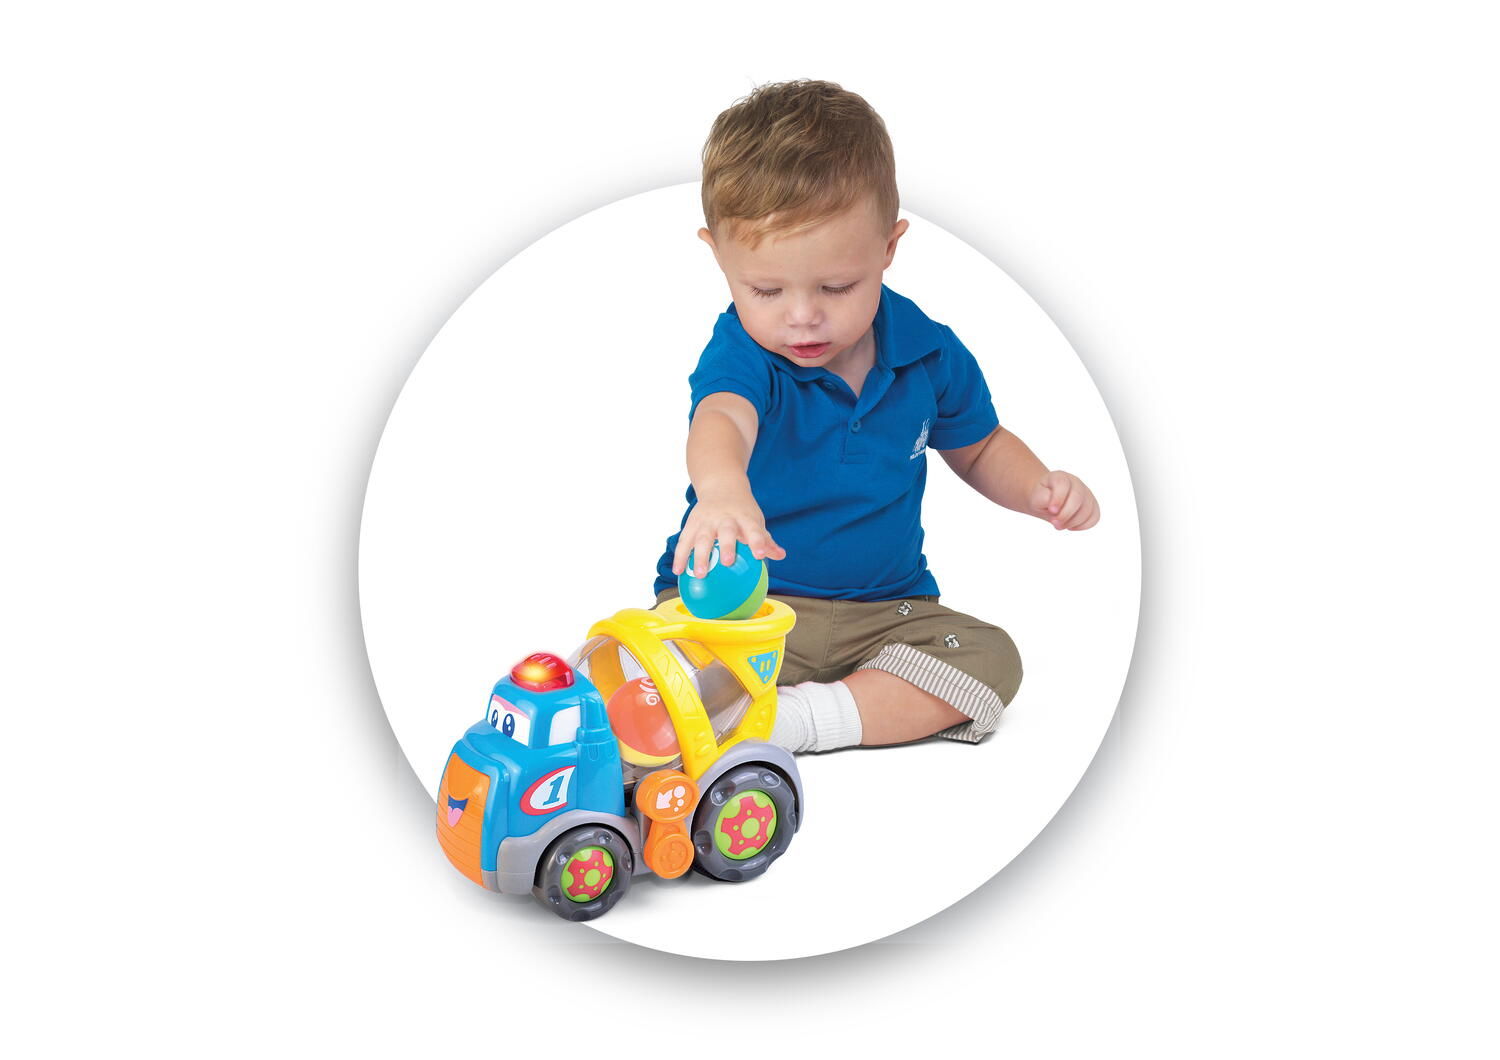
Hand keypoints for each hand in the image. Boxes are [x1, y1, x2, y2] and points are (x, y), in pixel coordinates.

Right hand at [671, 490, 786, 577]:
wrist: (721, 486)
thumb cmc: (742, 511)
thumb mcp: (755, 520)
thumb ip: (766, 540)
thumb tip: (781, 555)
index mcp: (744, 518)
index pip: (753, 529)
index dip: (758, 541)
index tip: (760, 555)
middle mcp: (725, 518)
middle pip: (726, 532)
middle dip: (726, 546)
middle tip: (726, 562)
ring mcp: (707, 520)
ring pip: (702, 537)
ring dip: (700, 555)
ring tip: (699, 574)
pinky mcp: (692, 523)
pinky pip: (685, 541)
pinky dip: (681, 555)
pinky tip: (678, 571)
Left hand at [1029, 470, 1098, 530]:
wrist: (1046, 500)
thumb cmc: (1041, 498)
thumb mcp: (1035, 497)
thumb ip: (1043, 499)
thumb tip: (1056, 509)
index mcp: (1060, 477)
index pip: (1062, 484)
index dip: (1058, 498)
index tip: (1051, 510)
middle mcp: (1076, 483)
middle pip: (1077, 497)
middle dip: (1065, 514)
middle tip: (1054, 523)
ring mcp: (1086, 494)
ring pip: (1087, 509)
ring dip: (1072, 522)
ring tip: (1059, 525)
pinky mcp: (1092, 506)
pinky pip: (1094, 518)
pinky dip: (1082, 525)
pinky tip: (1070, 526)